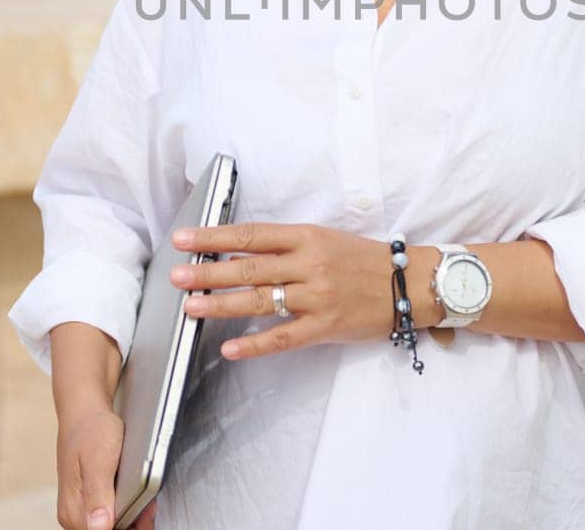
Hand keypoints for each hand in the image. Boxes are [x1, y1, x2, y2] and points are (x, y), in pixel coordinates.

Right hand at [56, 400, 152, 529]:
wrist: (85, 411)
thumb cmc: (90, 429)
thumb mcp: (98, 458)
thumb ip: (98, 494)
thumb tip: (99, 526)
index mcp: (73, 510)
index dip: (128, 528)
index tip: (145, 515)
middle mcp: (73, 514)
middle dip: (132, 525)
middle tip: (150, 508)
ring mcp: (82, 508)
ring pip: (111, 526)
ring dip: (132, 520)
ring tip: (149, 504)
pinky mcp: (90, 500)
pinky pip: (111, 515)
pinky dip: (128, 512)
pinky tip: (141, 502)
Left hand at [169, 222, 419, 360]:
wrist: (408, 284)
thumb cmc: (363, 259)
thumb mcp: (324, 239)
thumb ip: (285, 246)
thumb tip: (237, 253)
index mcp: (306, 236)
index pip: (251, 235)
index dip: (214, 236)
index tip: (184, 238)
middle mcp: (309, 264)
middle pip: (249, 268)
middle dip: (208, 272)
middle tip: (176, 275)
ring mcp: (317, 297)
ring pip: (261, 301)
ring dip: (222, 305)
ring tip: (191, 307)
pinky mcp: (325, 327)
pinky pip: (284, 337)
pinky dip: (255, 343)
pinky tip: (230, 348)